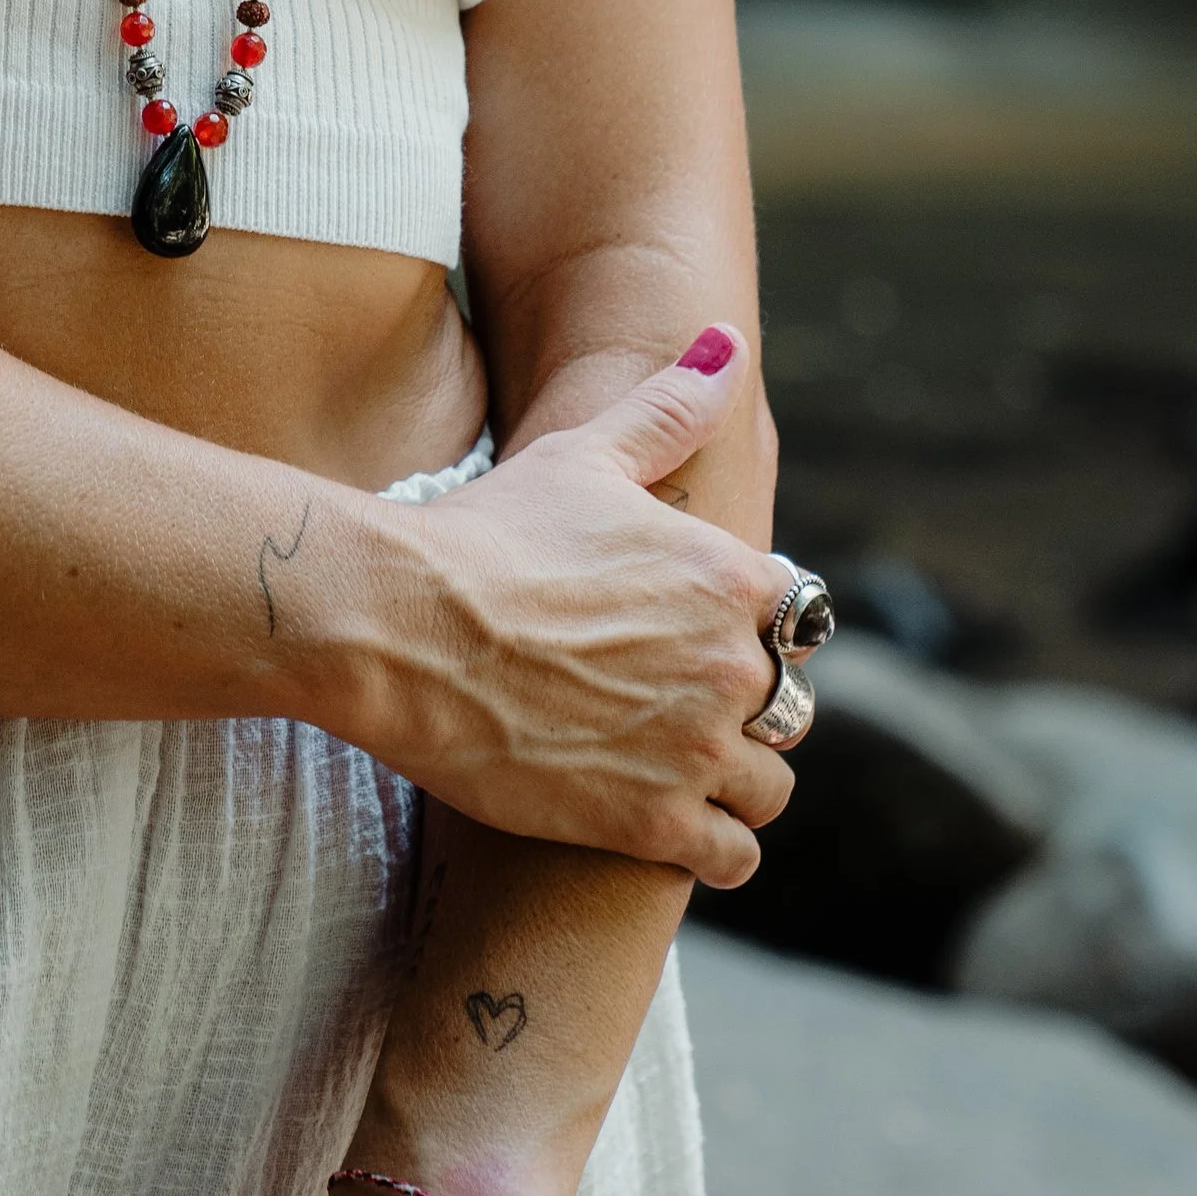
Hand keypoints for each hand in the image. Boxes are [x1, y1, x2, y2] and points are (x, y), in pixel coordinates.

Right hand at [354, 328, 792, 886]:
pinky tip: (671, 822)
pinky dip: (715, 843)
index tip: (699, 635)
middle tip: (671, 704)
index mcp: (731, 577)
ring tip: (673, 765)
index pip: (795, 620)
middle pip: (785, 706)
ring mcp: (697, 749)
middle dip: (739, 707)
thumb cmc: (488, 531)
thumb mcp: (586, 454)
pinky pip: (735, 854)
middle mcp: (733, 665)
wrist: (401, 623)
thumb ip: (671, 406)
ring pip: (769, 788)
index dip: (751, 630)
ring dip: (733, 780)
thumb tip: (726, 342)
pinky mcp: (652, 822)